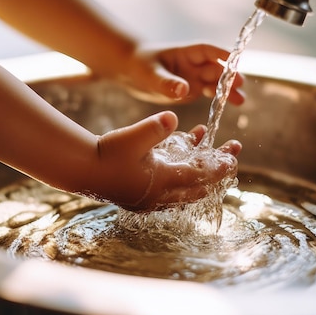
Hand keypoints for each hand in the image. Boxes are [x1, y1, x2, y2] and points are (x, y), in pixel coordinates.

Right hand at [88, 111, 241, 211]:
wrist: (81, 170)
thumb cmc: (106, 154)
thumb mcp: (132, 137)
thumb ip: (155, 128)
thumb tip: (173, 117)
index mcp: (162, 183)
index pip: (201, 177)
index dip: (219, 167)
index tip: (233, 156)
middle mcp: (161, 195)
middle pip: (199, 185)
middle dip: (217, 168)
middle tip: (231, 152)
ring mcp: (153, 197)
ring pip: (186, 184)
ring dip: (200, 166)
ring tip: (206, 142)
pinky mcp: (145, 193)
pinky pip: (172, 184)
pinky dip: (181, 168)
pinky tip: (181, 149)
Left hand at [117, 43, 245, 104]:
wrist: (130, 72)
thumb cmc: (139, 65)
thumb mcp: (150, 74)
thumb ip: (167, 83)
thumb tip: (184, 90)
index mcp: (186, 53)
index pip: (208, 51)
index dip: (222, 54)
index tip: (235, 60)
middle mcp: (193, 65)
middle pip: (216, 69)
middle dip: (228, 76)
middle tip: (240, 85)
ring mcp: (193, 78)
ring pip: (215, 84)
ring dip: (227, 91)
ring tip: (240, 101)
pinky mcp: (190, 92)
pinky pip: (208, 94)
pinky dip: (217, 100)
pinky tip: (226, 107)